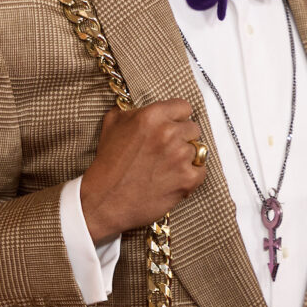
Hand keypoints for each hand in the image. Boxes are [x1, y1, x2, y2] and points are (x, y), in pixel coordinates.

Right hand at [80, 99, 205, 241]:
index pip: (184, 107)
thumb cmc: (108, 164)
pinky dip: (191, 176)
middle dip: (182, 137)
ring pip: (198, 150)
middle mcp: (168, 133)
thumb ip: (132, 111)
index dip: (177, 118)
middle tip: (167, 150)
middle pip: (193, 128)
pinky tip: (174, 178)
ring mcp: (180, 156)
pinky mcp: (187, 179)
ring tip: (167, 166)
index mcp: (152, 116)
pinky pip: (201, 171)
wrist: (105, 199)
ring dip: (185, 157)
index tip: (172, 126)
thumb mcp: (112, 124)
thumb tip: (141, 107)